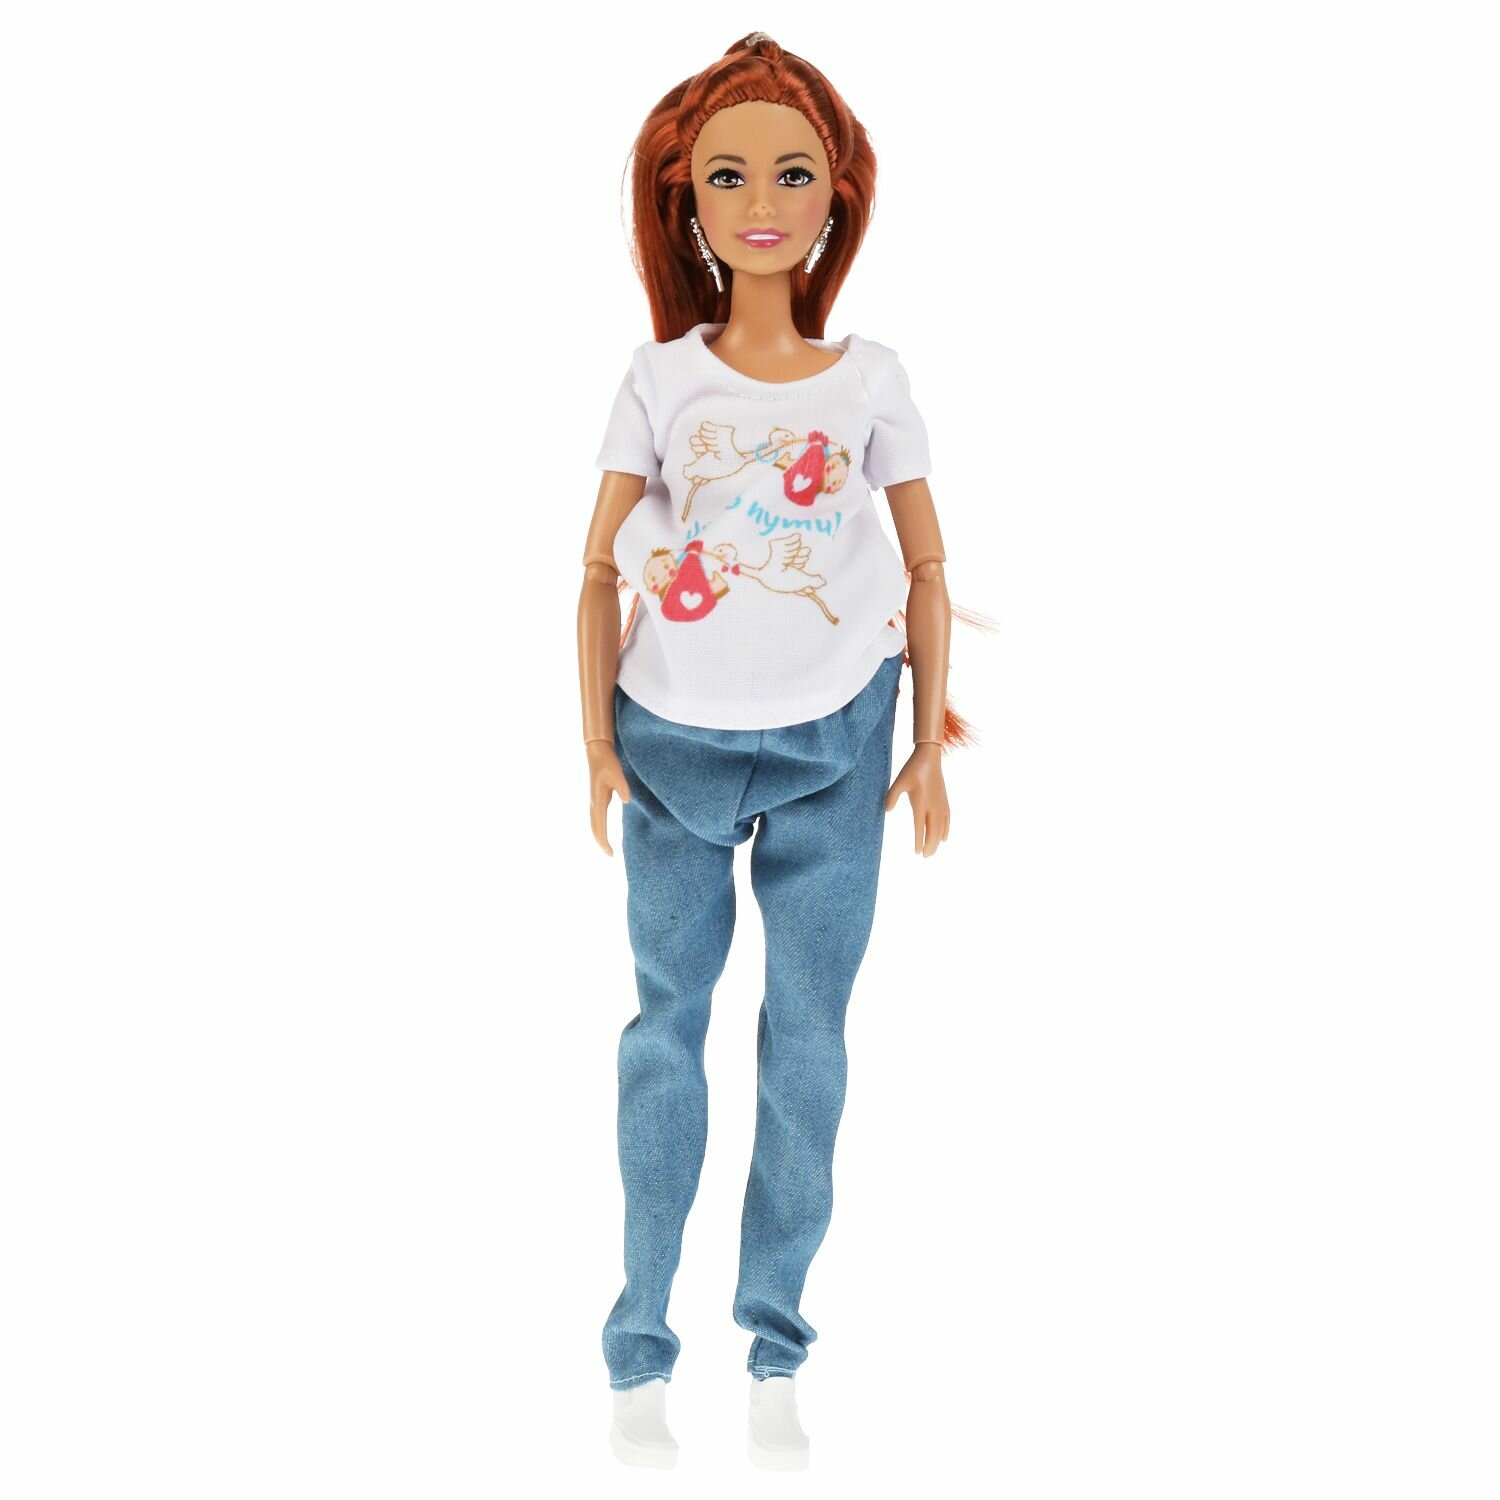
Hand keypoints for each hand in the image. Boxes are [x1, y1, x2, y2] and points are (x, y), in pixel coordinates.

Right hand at [586, 740, 630, 855]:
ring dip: (598, 835)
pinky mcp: (598, 797)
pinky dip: (599, 826)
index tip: (610, 853)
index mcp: (598, 800)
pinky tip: (604, 829)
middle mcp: (594, 802)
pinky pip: (596, 817)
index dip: (604, 841)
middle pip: (594, 827)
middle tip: (610, 855)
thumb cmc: (608, 761)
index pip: (600, 826)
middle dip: (601, 842)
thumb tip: (628, 800)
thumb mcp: (617, 772)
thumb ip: (622, 786)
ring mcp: (595, 800)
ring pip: (594, 823)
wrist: (598, 752)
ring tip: (607, 847)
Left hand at [885, 744, 949, 856]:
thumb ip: (891, 797)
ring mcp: (940, 804)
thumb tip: (887, 811)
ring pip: (941, 827)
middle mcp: (932, 806)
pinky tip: (944, 838)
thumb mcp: (899, 782)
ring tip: (932, 852)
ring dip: (937, 841)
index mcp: (920, 803)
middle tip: (925, 857)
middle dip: (930, 845)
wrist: (929, 758)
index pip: (920, 827)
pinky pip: (947, 819)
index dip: (919, 841)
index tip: (917, 852)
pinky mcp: (944, 801)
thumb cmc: (912, 769)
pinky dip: (945, 830)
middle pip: (933, 831)